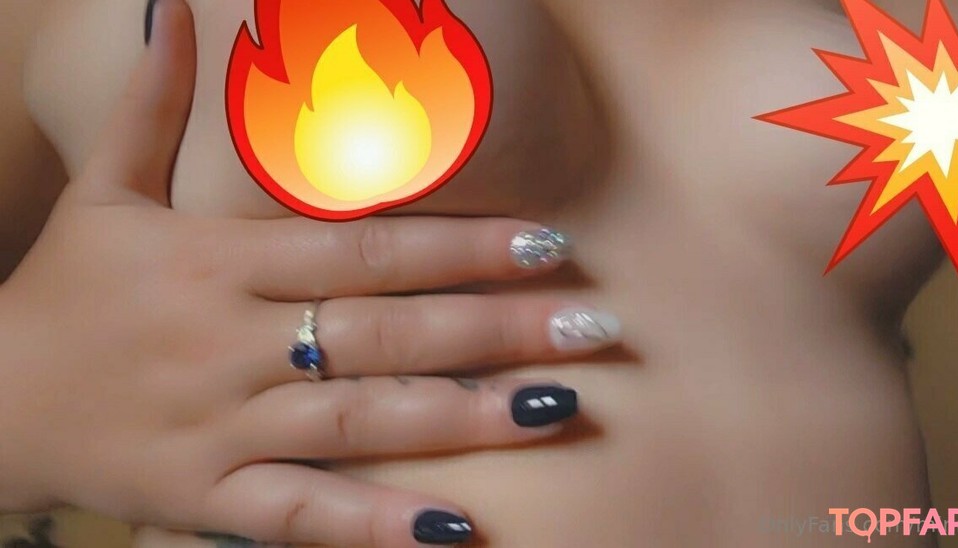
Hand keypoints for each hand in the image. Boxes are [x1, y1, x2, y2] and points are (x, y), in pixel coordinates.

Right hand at [0, 0, 618, 544]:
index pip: (363, 251)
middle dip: (494, 328)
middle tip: (592, 325)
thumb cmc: (63, 295)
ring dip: (465, 417)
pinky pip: (301, 514)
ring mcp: (221, 425)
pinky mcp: (205, 495)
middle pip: (384, 332)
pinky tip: (456, 528)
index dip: (459, 247)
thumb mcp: (102, 191)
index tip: (548, 244)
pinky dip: (376, 525)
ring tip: (558, 408)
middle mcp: (228, 342)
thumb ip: (152, 103)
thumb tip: (172, 7)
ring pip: (360, 421)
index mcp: (217, 262)